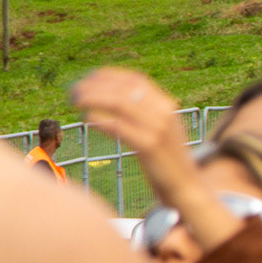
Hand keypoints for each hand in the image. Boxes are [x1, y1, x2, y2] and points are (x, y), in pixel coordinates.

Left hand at [73, 68, 197, 209]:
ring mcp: (158, 128)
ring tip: (75, 101)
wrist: (187, 186)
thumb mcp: (160, 131)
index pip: (135, 80)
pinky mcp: (150, 146)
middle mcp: (164, 112)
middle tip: (74, 90)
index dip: (109, 76)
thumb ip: (144, 115)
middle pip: (124, 89)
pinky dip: (101, 120)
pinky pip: (120, 127)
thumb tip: (112, 102)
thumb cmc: (166, 161)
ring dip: (93, 98)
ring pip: (120, 103)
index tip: (88, 78)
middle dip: (95, 86)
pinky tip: (87, 118)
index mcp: (166, 105)